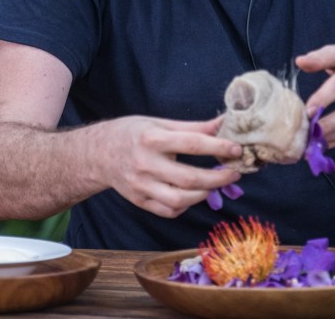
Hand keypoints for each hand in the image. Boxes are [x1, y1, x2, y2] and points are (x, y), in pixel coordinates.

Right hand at [102, 115, 242, 217]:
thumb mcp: (159, 122)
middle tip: (233, 173)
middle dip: (217, 178)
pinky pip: (168, 211)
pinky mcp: (139, 201)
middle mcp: (145, 164)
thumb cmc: (132, 133)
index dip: (217, 148)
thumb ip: (192, 127)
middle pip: (188, 178)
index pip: (191, 144)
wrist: (98, 153)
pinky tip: (192, 195)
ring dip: (203, 194)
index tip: (236, 150)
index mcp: (151, 138)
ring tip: (214, 185)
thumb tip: (223, 124)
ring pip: (179, 200)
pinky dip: (186, 206)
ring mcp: (141, 186)